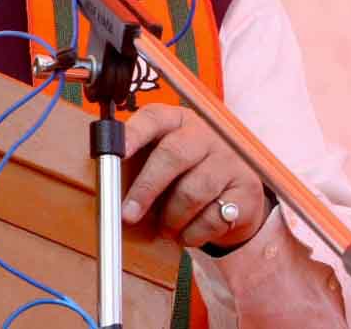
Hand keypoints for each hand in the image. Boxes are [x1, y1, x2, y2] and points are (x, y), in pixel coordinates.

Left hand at [122, 103, 268, 250]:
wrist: (235, 195)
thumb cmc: (187, 174)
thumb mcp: (163, 158)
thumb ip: (139, 161)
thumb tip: (105, 181)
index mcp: (178, 121)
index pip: (154, 118)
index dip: (134, 134)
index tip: (115, 153)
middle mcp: (206, 135)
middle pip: (173, 155)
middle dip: (146, 188)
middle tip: (128, 214)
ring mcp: (229, 161)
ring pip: (193, 191)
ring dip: (172, 217)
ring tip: (165, 226)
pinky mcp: (245, 190)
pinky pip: (213, 217)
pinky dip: (193, 233)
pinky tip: (186, 233)